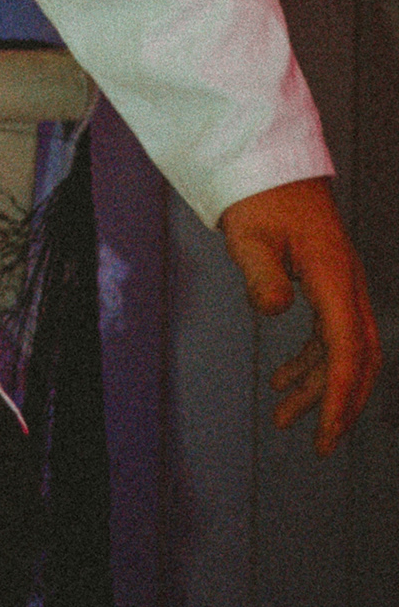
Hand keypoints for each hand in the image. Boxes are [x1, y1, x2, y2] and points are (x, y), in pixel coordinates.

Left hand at [219, 176, 381, 454]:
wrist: (267, 163)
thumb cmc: (258, 197)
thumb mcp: (250, 235)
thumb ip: (261, 274)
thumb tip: (274, 311)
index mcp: (333, 276)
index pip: (345, 349)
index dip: (337, 395)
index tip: (324, 433)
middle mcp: (345, 284)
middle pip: (357, 357)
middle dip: (340, 403)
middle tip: (318, 443)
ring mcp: (339, 283)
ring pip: (342, 349)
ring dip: (317, 385)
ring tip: (283, 417)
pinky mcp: (325, 282)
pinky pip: (327, 333)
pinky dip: (309, 361)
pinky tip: (282, 378)